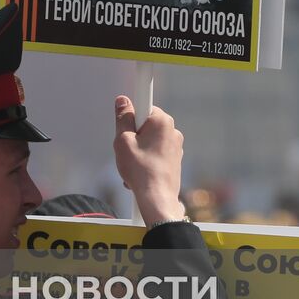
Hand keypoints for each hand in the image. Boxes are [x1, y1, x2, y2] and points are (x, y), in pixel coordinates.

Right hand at [113, 95, 184, 227]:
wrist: (157, 198)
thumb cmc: (140, 170)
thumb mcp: (123, 140)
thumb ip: (123, 118)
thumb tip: (123, 101)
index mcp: (162, 121)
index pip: (143, 104)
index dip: (131, 115)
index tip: (129, 120)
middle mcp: (173, 130)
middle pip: (146, 123)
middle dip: (134, 135)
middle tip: (127, 149)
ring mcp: (176, 145)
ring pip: (150, 139)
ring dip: (139, 149)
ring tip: (133, 165)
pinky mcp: (175, 158)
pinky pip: (157, 151)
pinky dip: (147, 158)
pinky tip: (140, 172)